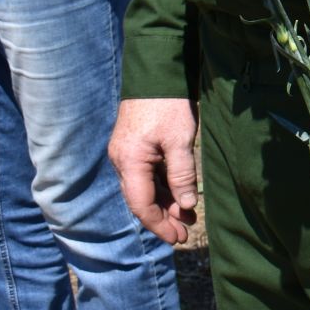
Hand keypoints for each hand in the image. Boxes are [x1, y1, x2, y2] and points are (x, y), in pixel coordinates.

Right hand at [109, 97, 199, 244]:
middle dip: (163, 218)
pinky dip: (163, 187)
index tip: (177, 238)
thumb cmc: (169, 105)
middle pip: (141, 200)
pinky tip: (180, 196)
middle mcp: (122, 161)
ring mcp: (127, 154)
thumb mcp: (180, 140)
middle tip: (185, 233)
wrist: (158, 71)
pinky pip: (147, 175)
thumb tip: (185, 206)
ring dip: (165, 203)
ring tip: (187, 218)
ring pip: (145, 188)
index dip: (159, 224)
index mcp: (129, 162)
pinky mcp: (135, 147)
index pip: (141, 205)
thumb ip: (181, 175)